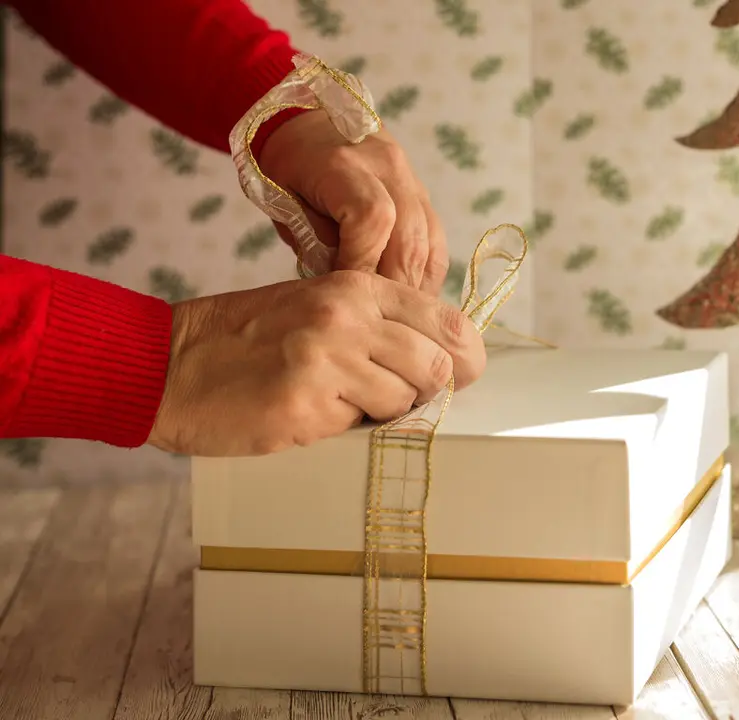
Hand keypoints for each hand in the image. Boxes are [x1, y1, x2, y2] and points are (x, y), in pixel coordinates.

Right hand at [148, 271, 484, 456]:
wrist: (169, 365)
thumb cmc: (245, 340)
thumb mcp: (316, 306)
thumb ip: (377, 324)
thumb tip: (442, 360)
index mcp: (356, 286)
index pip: (447, 321)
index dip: (464, 357)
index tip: (458, 375)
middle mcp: (348, 314)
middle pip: (439, 365)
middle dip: (427, 391)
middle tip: (396, 399)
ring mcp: (328, 357)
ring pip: (406, 399)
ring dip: (384, 412)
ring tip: (341, 402)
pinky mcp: (306, 402)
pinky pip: (363, 427)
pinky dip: (349, 428)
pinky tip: (312, 413)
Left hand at [258, 110, 448, 295]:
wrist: (306, 120)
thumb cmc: (287, 169)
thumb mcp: (287, 207)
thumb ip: (318, 247)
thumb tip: (349, 292)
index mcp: (343, 164)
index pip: (373, 220)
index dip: (363, 265)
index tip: (347, 294)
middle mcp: (387, 167)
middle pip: (409, 241)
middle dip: (393, 288)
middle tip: (375, 319)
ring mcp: (412, 179)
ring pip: (430, 245)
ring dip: (414, 287)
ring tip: (393, 314)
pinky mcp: (424, 194)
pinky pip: (437, 242)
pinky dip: (425, 274)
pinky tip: (408, 294)